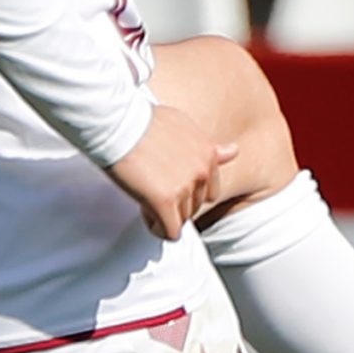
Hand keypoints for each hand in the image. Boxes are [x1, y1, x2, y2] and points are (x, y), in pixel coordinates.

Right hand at [109, 103, 236, 240]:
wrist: (119, 122)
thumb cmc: (143, 120)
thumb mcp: (184, 126)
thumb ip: (208, 146)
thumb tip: (234, 152)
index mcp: (207, 153)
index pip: (209, 191)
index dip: (187, 191)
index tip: (168, 183)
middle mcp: (201, 171)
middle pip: (194, 206)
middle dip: (175, 202)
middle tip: (152, 187)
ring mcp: (185, 188)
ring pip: (182, 219)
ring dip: (164, 214)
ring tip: (145, 195)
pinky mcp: (165, 202)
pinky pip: (170, 232)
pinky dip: (158, 228)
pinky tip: (146, 212)